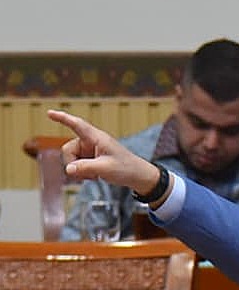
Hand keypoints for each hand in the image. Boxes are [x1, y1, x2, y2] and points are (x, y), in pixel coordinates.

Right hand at [47, 109, 165, 199]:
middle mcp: (91, 142)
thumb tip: (68, 169)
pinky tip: (94, 177)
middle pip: (68, 150)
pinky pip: (76, 165)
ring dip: (78, 170)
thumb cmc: (126, 168)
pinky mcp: (90, 159)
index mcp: (97, 138)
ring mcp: (90, 151)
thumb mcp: (105, 168)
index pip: (77, 125)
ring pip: (71, 159)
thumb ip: (85, 168)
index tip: (50, 113)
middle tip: (87, 175)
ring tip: (94, 176)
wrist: (137, 177)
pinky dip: (82, 173)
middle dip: (72, 163)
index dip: (63, 118)